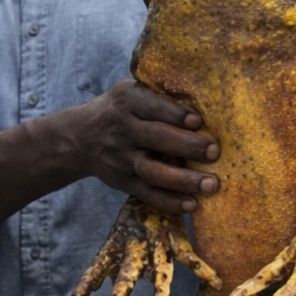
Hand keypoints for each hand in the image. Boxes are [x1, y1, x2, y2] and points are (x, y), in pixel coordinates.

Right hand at [77, 79, 219, 214]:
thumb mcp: (130, 91)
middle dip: (187, 146)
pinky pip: (146, 193)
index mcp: (127, 101)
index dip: (174, 114)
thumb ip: (157, 91)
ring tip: (210, 185)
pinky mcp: (122, 181)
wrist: (80, 137)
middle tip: (215, 151)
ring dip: (183, 180)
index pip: (151, 106)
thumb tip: (203, 93)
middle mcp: (123, 129)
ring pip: (153, 171)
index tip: (198, 121)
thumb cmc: (121, 110)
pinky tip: (191, 205)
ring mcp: (122, 158)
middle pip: (156, 138)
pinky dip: (169, 201)